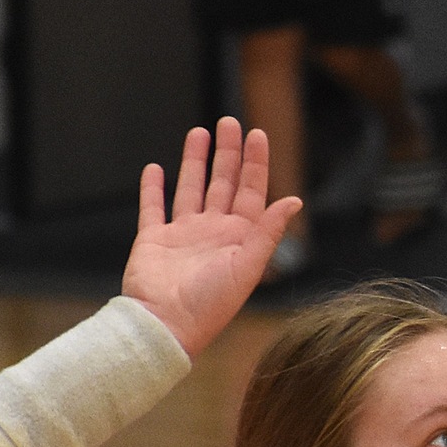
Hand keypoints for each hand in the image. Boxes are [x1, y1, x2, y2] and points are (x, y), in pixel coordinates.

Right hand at [122, 118, 301, 356]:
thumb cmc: (210, 304)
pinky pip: (153, 207)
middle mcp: (213, 232)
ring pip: (191, 187)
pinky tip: (155, 168)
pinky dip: (152, 188)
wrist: (165, 325)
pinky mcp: (154, 239)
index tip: (257, 134)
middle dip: (228, 153)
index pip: (252, 191)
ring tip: (199, 132)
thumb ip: (269, 231)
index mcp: (239, 238)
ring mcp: (183, 234)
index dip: (256, 163)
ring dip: (195, 161)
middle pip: (223, 183)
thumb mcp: (248, 266)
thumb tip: (295, 200)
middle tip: (229, 122)